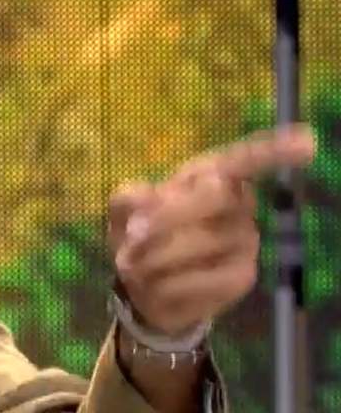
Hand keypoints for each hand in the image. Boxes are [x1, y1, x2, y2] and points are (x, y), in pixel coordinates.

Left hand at [108, 123, 315, 335]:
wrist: (144, 286)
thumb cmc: (139, 233)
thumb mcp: (123, 211)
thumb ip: (130, 198)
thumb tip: (148, 198)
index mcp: (210, 175)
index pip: (246, 158)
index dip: (274, 150)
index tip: (306, 143)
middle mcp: (238, 203)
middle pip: (215, 195)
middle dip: (167, 215)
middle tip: (132, 234)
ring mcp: (245, 240)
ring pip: (201, 241)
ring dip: (155, 255)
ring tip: (134, 262)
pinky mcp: (243, 276)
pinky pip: (203, 278)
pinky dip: (168, 283)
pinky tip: (158, 284)